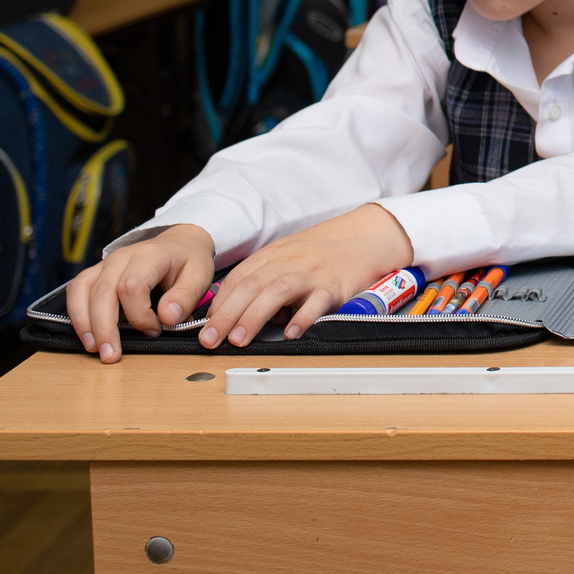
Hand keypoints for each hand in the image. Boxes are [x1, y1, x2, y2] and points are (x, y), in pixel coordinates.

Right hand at [66, 224, 217, 362]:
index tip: (155, 330)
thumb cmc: (188, 262)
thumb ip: (185, 297)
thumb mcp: (199, 276)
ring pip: (82, 290)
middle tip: (111, 355)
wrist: (179, 244)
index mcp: (150, 255)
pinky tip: (86, 335)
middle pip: (103, 291)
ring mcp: (105, 263)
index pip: (132, 286)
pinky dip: (76, 313)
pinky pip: (76, 290)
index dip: (140, 314)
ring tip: (94, 348)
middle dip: (105, 327)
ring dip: (84, 322)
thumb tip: (167, 318)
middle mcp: (122, 256)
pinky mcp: (96, 272)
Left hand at [196, 204, 414, 347]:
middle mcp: (288, 262)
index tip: (205, 327)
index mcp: (274, 256)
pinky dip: (302, 317)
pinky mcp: (336, 285)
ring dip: (253, 317)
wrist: (368, 234)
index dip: (218, 304)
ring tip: (239, 340)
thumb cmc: (326, 250)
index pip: (237, 279)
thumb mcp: (289, 255)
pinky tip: (291, 333)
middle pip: (250, 287)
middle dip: (226, 315)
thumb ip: (265, 278)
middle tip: (210, 340)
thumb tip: (240, 311)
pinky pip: (317, 301)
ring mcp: (312, 273)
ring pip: (276, 292)